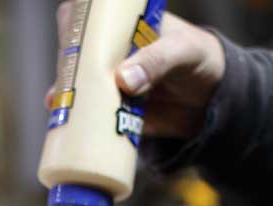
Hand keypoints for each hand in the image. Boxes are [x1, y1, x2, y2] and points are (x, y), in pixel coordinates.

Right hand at [45, 5, 225, 138]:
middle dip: (66, 62)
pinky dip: (75, 118)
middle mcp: (112, 51)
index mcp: (126, 25)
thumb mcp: (184, 51)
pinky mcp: (113, 108)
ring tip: (59, 102)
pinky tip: (64, 122)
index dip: (76, 22)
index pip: (91, 15)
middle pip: (76, 50)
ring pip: (76, 82)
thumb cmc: (201, 60)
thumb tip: (123, 80)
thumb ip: (157, 61)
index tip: (71, 37)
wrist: (213, 103)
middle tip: (68, 76)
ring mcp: (109, 81)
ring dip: (64, 92)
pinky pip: (88, 113)